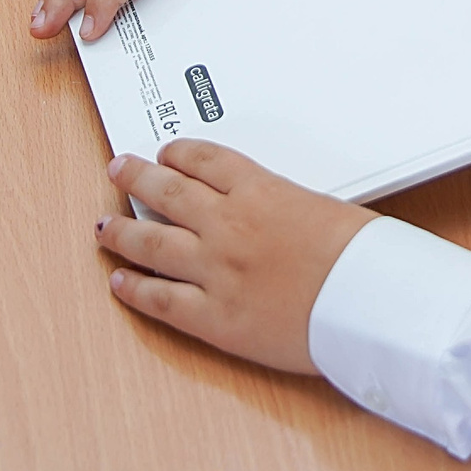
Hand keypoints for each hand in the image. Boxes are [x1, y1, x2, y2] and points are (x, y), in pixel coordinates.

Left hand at [96, 141, 375, 375]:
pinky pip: (161, 300)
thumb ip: (296, 209)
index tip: (166, 153)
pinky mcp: (214, 317)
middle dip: (137, 178)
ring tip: (105, 227)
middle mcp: (229, 226)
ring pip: (151, 243)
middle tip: (119, 169)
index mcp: (261, 192)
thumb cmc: (363, 258)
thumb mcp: (332, 212)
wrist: (366, 301)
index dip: (180, 154)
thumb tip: (287, 215)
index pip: (206, 161)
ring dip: (122, 232)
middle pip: (168, 192)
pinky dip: (136, 290)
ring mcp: (215, 270)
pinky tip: (120, 283)